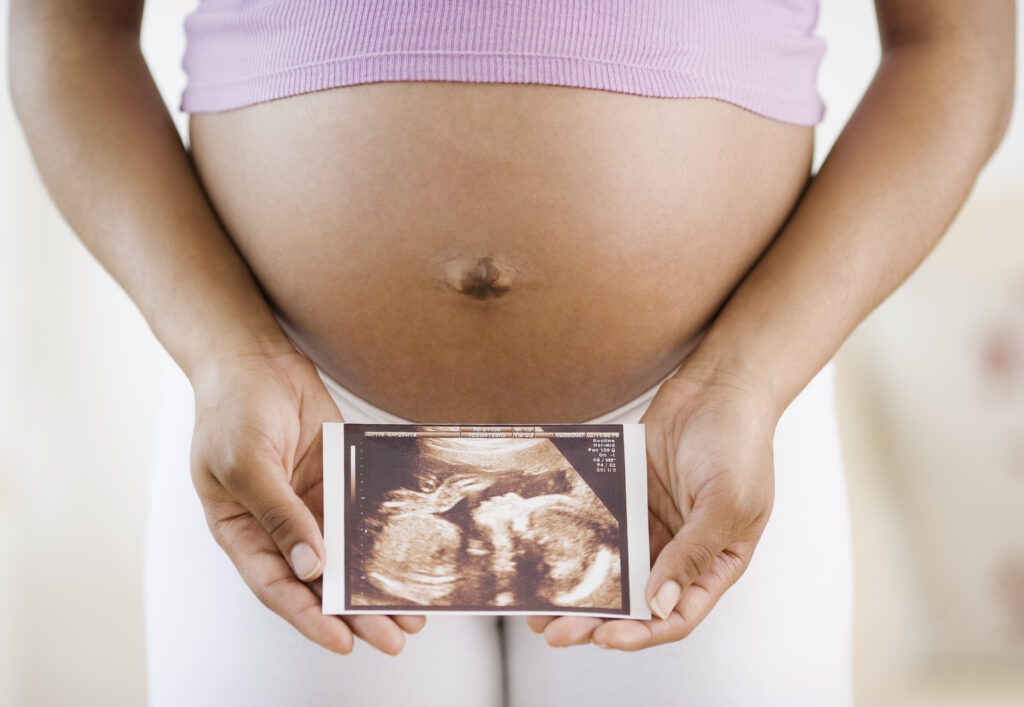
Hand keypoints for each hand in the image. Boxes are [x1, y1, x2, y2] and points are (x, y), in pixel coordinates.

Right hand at [189, 346, 425, 654]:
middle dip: (354, 611)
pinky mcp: (335, 480)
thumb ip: (279, 516)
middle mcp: (278, 526)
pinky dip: (381, 537)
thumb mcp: (246, 465)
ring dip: (373, 581)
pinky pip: (361, 515)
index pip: (277, 586)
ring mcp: (309, 503)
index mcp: (242, 532)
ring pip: (346, 554)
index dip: (308, 617)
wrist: (255, 359)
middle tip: (392, 637)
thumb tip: (312, 566)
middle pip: (318, 579)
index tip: (342, 641)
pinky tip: (407, 555)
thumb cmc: (232, 410)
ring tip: (410, 611)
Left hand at [526, 367, 777, 649]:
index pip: (678, 615)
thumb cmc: (739, 443)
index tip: (607, 637)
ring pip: (610, 570)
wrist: (718, 385)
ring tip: (541, 608)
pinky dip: (575, 546)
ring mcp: (651, 525)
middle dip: (596, 620)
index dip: (642, 633)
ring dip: (578, 591)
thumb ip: (693, 554)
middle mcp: (680, 551)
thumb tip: (660, 603)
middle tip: (557, 631)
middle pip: (635, 600)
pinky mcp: (628, 498)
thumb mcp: (727, 504)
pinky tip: (546, 556)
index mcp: (715, 563)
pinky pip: (598, 529)